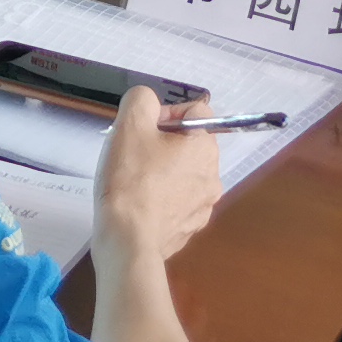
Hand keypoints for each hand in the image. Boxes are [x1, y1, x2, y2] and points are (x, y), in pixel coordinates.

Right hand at [92, 84, 221, 272]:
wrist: (127, 241)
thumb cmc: (130, 179)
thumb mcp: (130, 123)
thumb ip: (142, 100)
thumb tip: (150, 105)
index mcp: (205, 146)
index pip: (195, 111)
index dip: (165, 113)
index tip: (141, 130)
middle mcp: (214, 175)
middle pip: (189, 142)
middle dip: (162, 142)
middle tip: (133, 154)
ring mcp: (204, 205)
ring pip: (183, 172)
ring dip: (162, 169)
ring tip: (134, 180)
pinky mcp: (190, 227)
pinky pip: (177, 200)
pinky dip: (162, 197)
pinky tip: (140, 203)